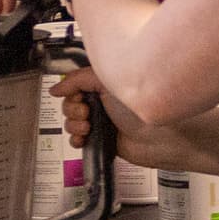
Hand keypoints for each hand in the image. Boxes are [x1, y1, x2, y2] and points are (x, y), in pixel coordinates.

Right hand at [57, 70, 186, 172]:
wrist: (161, 139)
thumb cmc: (142, 108)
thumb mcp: (109, 83)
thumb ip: (80, 79)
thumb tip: (57, 87)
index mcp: (107, 85)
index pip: (76, 85)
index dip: (71, 91)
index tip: (77, 96)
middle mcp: (105, 102)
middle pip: (71, 104)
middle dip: (73, 109)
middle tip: (86, 112)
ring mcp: (103, 122)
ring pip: (72, 122)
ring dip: (74, 125)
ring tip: (88, 126)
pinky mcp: (103, 140)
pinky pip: (79, 139)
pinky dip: (76, 139)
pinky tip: (84, 138)